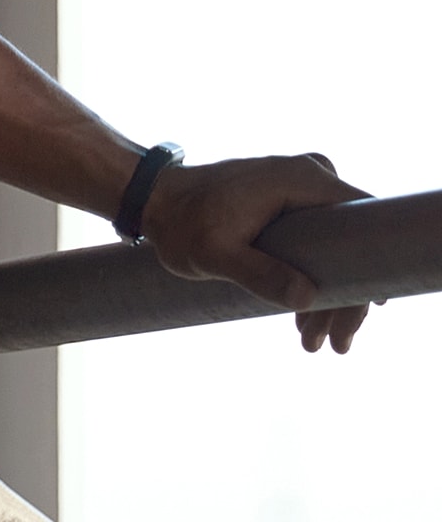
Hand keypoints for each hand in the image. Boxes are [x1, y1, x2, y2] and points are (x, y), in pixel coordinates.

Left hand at [137, 153, 372, 352]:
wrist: (151, 200)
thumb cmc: (179, 222)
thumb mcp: (214, 253)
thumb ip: (258, 273)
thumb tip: (307, 297)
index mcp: (302, 180)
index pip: (363, 227)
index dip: (369, 275)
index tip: (359, 315)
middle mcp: (311, 176)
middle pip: (351, 244)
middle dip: (344, 298)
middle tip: (334, 344)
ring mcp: (300, 187)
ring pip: (334, 249)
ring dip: (327, 296)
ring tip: (312, 341)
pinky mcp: (288, 201)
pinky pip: (317, 243)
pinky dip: (311, 278)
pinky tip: (302, 319)